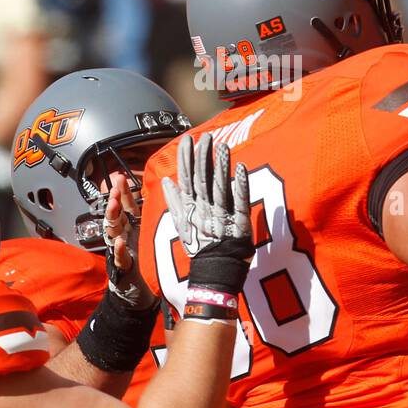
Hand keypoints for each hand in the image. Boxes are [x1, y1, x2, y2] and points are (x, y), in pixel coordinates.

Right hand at [102, 173, 153, 309]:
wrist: (140, 289)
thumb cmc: (147, 259)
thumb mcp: (152, 233)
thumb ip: (154, 216)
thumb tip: (164, 192)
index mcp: (132, 226)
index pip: (126, 205)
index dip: (122, 192)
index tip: (119, 178)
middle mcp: (124, 234)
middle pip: (116, 215)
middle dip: (114, 201)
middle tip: (113, 190)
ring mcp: (121, 250)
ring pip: (113, 232)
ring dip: (112, 218)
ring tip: (113, 207)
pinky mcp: (123, 266)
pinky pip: (120, 257)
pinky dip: (120, 250)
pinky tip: (120, 242)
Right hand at [161, 133, 250, 254]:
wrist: (213, 271)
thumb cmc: (199, 247)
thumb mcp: (181, 224)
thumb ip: (174, 201)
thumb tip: (166, 180)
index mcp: (190, 208)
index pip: (186, 179)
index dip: (186, 158)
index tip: (187, 140)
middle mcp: (204, 209)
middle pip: (202, 179)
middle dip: (203, 156)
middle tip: (206, 136)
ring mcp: (222, 216)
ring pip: (219, 187)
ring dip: (220, 165)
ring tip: (221, 145)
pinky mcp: (239, 222)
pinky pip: (239, 201)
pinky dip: (240, 184)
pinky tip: (241, 167)